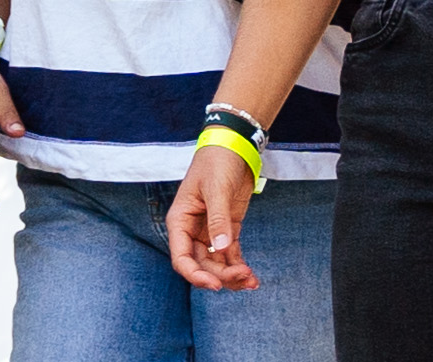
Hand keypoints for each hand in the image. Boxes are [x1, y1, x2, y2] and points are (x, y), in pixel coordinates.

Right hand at [164, 143, 256, 290]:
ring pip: (216, 264)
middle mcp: (192, 231)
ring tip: (252, 282)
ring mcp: (209, 232)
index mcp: (180, 221)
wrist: (233, 147)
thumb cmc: (216, 162)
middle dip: (221, 276)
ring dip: (232, 276)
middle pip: (202, 265)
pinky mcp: (227, 230)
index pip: (181, 258)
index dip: (196, 275)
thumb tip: (221, 249)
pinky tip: (252, 278)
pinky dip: (239, 267)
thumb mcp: (216, 188)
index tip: (215, 284)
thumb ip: (218, 219)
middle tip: (244, 276)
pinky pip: (230, 255)